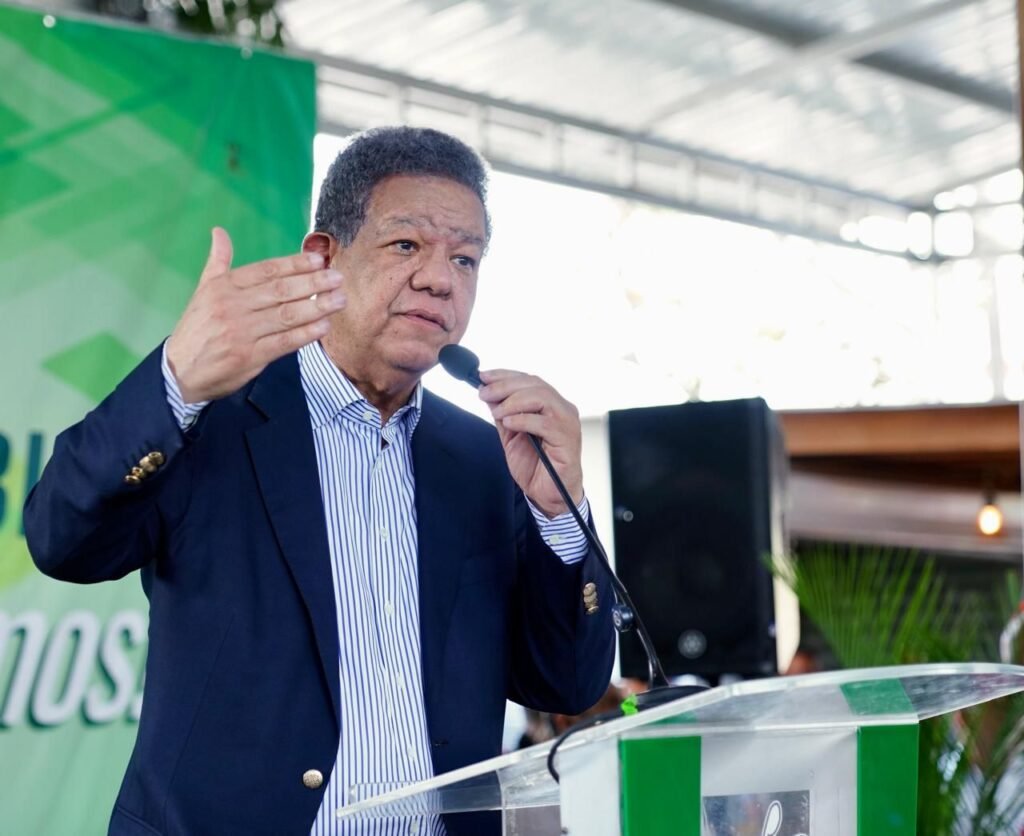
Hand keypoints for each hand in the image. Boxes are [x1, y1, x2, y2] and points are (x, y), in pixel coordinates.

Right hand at [166, 227, 345, 403]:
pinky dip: (306, 334)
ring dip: (317, 306)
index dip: (294, 264)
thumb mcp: (203, 291)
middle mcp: (233, 306)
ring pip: (286, 315)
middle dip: (313, 283)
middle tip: (338, 278)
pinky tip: (324, 325)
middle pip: (281, 291)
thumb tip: (219, 232)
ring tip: (339, 299)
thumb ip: (218, 262)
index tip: (319, 260)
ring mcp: (242, 332)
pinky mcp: (250, 356)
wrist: (180, 371)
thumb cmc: (197, 329)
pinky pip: (284, 342)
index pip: (266, 270)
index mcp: (224, 287)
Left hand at [478, 370, 583, 517]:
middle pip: (535, 384)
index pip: (530, 380)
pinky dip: (523, 419)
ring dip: (513, 401)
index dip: (505, 375)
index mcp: (551, 406)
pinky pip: (545, 423)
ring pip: (542, 397)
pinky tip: (509, 423)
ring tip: (496, 412)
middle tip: (484, 392)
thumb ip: (503, 414)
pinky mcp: (568, 439)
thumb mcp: (511, 436)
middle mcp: (562, 410)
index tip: (482, 377)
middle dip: (505, 385)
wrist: (548, 495)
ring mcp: (567, 423)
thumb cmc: (535, 467)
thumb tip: (488, 394)